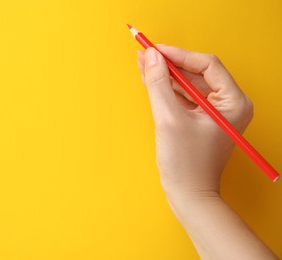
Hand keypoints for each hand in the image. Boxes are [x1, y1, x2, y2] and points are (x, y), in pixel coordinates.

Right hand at [137, 45, 252, 196]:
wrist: (188, 195)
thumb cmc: (186, 164)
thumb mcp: (169, 119)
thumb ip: (158, 84)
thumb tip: (150, 57)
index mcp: (233, 102)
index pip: (207, 65)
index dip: (179, 55)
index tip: (155, 50)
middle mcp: (228, 104)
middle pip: (197, 72)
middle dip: (169, 63)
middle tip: (145, 54)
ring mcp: (215, 112)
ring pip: (188, 83)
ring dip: (165, 75)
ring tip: (142, 63)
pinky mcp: (201, 119)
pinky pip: (184, 97)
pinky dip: (167, 89)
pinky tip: (150, 80)